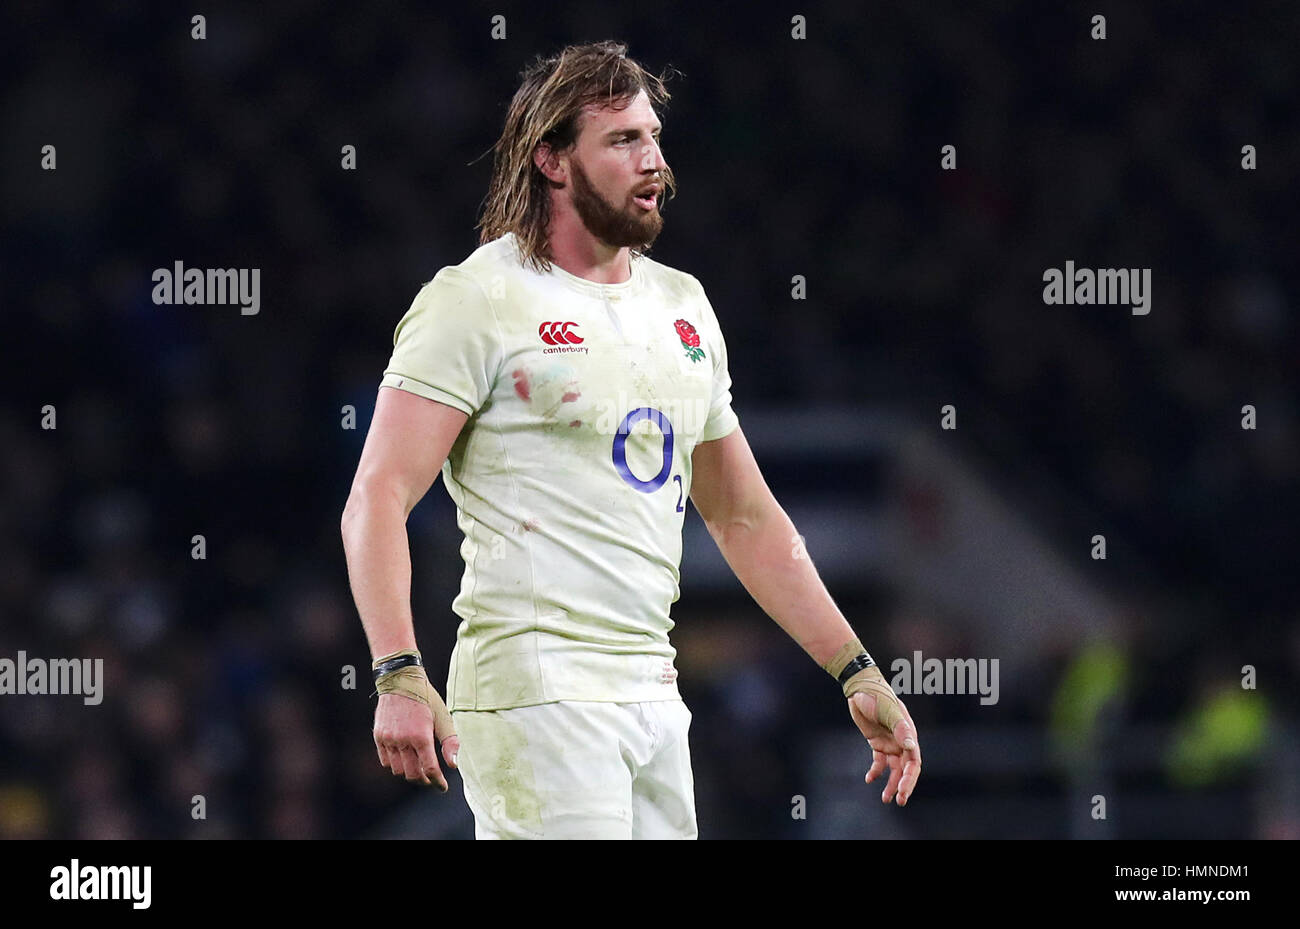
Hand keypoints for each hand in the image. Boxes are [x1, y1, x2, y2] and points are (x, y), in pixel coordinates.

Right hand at [373, 690, 459, 789]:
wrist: (401, 680)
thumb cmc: (426, 698)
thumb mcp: (443, 717)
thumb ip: (450, 742)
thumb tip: (454, 765)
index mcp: (421, 736)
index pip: (430, 769)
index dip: (438, 782)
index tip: (443, 787)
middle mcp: (403, 740)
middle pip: (412, 774)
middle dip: (424, 780)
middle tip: (431, 778)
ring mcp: (388, 739)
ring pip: (398, 770)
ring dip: (409, 772)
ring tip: (418, 766)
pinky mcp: (379, 736)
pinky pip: (386, 761)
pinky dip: (395, 764)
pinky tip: (404, 758)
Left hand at [848, 690, 920, 805]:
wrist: (860, 688)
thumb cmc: (877, 696)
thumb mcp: (888, 711)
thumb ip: (900, 728)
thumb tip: (910, 746)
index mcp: (908, 735)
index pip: (913, 762)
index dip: (910, 778)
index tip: (903, 791)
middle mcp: (901, 741)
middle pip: (906, 769)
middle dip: (903, 785)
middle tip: (899, 801)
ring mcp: (890, 743)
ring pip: (893, 768)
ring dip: (890, 783)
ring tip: (885, 799)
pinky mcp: (877, 742)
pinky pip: (879, 762)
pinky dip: (875, 771)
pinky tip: (869, 779)